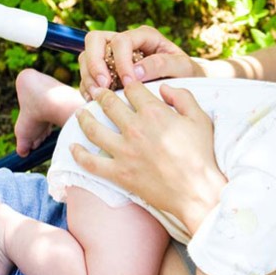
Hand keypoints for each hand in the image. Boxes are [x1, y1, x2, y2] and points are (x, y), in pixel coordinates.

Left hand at [70, 81, 225, 232]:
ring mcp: (123, 151)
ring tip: (80, 113)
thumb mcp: (201, 119)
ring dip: (84, 117)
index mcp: (154, 112)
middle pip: (108, 104)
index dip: (128, 83)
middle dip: (101, 94)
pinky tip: (73, 147)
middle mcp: (134, 128)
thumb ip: (183, 97)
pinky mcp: (118, 172)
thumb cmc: (202, 155)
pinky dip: (78, 154)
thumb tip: (163, 87)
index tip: (125, 84)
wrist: (197, 191)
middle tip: (95, 91)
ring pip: (93, 128)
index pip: (132, 89)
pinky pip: (90, 162)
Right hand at [78, 26, 202, 100]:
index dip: (121, 61)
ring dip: (88, 76)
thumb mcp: (183, 67)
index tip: (129, 83)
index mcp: (145, 36)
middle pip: (95, 40)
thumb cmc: (187, 73)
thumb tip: (137, 72)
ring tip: (98, 96)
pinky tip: (96, 100)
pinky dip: (87, 86)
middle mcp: (126, 41)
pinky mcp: (107, 70)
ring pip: (87, 56)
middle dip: (95, 64)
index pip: (122, 41)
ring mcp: (114, 55)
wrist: (189, 83)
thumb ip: (163, 65)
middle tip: (104, 86)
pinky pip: (88, 74)